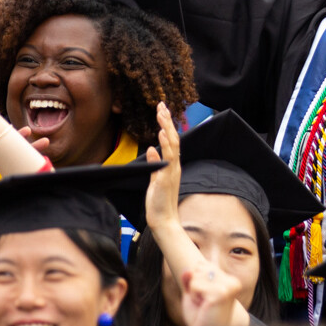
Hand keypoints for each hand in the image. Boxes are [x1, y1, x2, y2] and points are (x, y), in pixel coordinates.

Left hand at [143, 101, 182, 234]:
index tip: (162, 111)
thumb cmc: (158, 202)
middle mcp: (174, 166)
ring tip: (161, 112)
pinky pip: (168, 158)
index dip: (166, 126)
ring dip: (166, 127)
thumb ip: (155, 164)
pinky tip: (161, 133)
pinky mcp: (166, 178)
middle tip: (162, 105)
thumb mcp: (155, 179)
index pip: (171, 141)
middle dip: (167, 121)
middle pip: (173, 138)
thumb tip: (151, 149)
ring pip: (172, 144)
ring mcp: (172, 171)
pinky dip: (165, 144)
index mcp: (172, 166)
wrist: (163, 220)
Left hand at [181, 263, 244, 325]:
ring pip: (195, 277)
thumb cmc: (202, 317)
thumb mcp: (192, 293)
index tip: (203, 298)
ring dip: (194, 293)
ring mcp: (229, 286)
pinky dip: (194, 297)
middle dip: (194, 287)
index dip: (194, 282)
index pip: (201, 265)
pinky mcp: (222, 292)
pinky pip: (195, 285)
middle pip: (198, 269)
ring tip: (204, 306)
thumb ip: (189, 279)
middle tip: (203, 304)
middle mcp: (232, 281)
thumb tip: (187, 269)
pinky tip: (205, 307)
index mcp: (228, 279)